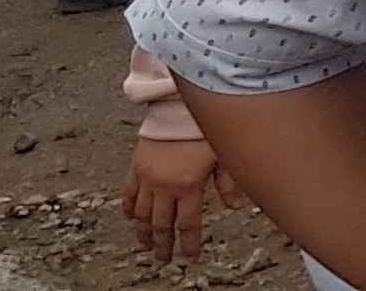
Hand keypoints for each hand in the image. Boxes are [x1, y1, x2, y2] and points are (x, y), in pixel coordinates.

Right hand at [123, 135, 242, 262]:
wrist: (179, 106)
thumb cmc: (205, 127)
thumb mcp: (224, 154)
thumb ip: (229, 182)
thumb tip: (237, 206)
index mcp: (188, 185)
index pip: (188, 224)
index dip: (189, 243)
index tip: (190, 257)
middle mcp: (165, 185)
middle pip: (162, 224)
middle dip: (163, 244)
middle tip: (164, 258)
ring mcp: (147, 177)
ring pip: (142, 213)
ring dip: (143, 232)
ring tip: (144, 245)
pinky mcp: (136, 166)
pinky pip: (129, 193)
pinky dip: (129, 208)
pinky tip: (130, 218)